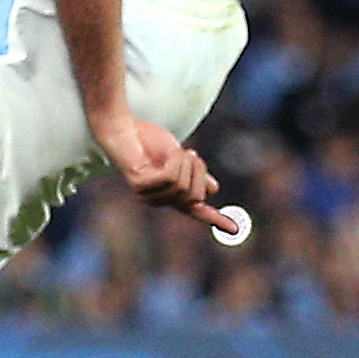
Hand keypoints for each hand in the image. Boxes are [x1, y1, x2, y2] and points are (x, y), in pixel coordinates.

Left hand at [92, 111, 223, 228]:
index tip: (235, 229)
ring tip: (178, 152)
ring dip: (186, 164)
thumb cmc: (148, 140)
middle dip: (200, 172)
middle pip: (196, 196)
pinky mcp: (140, 185)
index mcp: (170, 194)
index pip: (196, 211)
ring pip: (184, 187)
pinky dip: (176, 161)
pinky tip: (170, 153)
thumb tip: (213, 189)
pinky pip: (171, 178)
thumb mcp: (179, 158)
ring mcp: (148, 195)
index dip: (216, 219)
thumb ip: (193, 174)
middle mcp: (159, 199)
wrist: (123, 128)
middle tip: (190, 153)